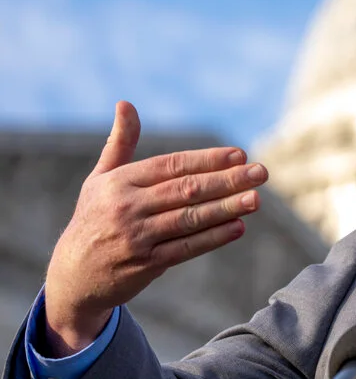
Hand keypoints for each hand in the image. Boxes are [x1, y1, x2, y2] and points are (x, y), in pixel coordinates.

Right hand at [43, 100, 268, 355]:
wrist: (72, 275)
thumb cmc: (94, 218)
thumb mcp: (100, 179)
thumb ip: (120, 143)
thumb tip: (125, 103)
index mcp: (120, 182)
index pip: (172, 165)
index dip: (207, 159)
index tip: (240, 155)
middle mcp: (127, 207)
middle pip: (186, 190)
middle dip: (227, 180)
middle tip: (261, 172)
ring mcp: (136, 237)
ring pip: (190, 219)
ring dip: (227, 208)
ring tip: (256, 199)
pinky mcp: (145, 264)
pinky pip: (185, 248)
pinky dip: (213, 238)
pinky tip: (238, 227)